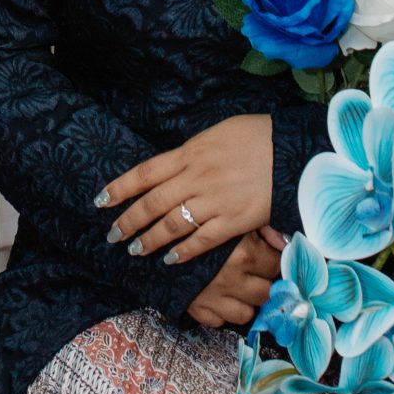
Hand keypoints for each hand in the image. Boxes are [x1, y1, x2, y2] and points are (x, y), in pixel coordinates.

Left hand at [97, 114, 273, 265]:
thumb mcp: (217, 133)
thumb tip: (175, 166)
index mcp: (190, 153)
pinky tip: (169, 259)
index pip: (145, 172)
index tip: (101, 200)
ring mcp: (213, 201)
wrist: (291, 151)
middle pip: (152, 203)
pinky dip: (182, 252)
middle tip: (112, 234)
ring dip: (149, 239)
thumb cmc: (256, 136)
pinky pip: (201, 240)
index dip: (120, 187)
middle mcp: (196, 178)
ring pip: (171, 225)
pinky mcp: (233, 221)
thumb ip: (193, 153)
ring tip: (134, 249)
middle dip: (128, 221)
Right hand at [187, 226, 285, 328]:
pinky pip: (220, 322)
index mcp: (244, 254)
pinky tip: (219, 298)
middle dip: (264, 285)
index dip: (274, 262)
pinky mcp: (197, 310)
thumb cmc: (193, 222)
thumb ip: (260, 229)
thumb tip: (285, 242)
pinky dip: (222, 312)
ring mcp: (216, 298)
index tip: (268, 259)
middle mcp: (233, 280)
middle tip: (257, 275)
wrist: (150, 236)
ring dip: (245, 303)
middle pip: (266, 293)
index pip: (275, 266)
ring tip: (239, 289)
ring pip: (246, 314)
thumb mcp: (228, 217)